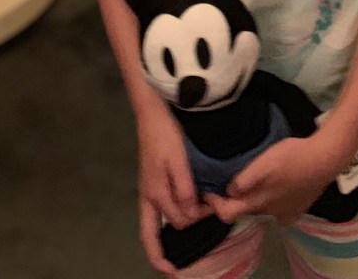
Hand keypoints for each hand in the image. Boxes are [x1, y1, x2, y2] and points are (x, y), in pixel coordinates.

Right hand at [137, 101, 208, 272]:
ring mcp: (149, 189)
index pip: (178, 223)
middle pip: (157, 235)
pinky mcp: (153, 180)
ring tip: (192, 241)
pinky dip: (167, 224)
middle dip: (174, 246)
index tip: (207, 223)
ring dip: (172, 236)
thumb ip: (183, 188)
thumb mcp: (178, 160)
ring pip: (155, 226)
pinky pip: (158, 212)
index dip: (195, 224)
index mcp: (155, 194)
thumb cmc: (165, 134)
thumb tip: (190, 215)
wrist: (153, 111)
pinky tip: (182, 219)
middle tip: (205, 237)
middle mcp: (150, 197)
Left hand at [205, 137, 334, 225]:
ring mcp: (286, 213)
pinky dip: (274, 200)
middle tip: (231, 179)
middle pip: (245, 210)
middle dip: (235, 198)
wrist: (325, 159)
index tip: (209, 190)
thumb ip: (245, 180)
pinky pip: (280, 209)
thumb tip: (230, 192)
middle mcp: (270, 213)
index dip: (215, 204)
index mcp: (258, 202)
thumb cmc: (292, 157)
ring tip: (255, 179)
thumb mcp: (264, 163)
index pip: (228, 213)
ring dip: (255, 197)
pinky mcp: (298, 208)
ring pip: (263, 208)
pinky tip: (277, 187)